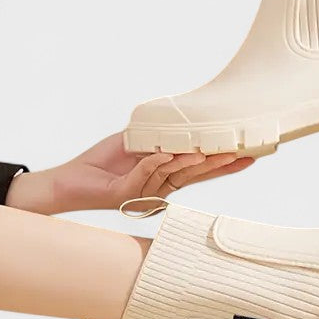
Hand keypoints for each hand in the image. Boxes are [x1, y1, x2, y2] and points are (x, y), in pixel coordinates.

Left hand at [5, 133, 252, 214]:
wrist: (70, 179)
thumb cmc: (102, 161)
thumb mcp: (137, 142)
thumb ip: (159, 137)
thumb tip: (182, 122)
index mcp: (165, 178)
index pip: (200, 171)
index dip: (223, 164)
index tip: (248, 155)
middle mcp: (160, 189)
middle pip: (195, 176)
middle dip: (220, 165)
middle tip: (243, 154)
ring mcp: (144, 195)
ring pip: (174, 175)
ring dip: (189, 161)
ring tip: (208, 150)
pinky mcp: (126, 196)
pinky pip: (145, 176)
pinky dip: (155, 163)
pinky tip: (164, 154)